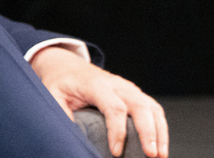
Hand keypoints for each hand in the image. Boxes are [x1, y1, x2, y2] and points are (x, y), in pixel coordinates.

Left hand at [30, 45, 167, 156]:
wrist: (66, 66)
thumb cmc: (60, 82)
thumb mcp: (52, 96)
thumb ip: (61, 114)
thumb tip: (69, 137)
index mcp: (96, 85)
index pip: (114, 107)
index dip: (118, 131)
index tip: (116, 152)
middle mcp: (117, 85)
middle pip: (140, 106)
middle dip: (148, 132)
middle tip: (151, 155)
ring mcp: (129, 88)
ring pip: (152, 108)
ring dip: (159, 132)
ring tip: (161, 155)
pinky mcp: (134, 94)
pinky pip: (153, 110)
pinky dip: (160, 127)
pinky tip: (160, 145)